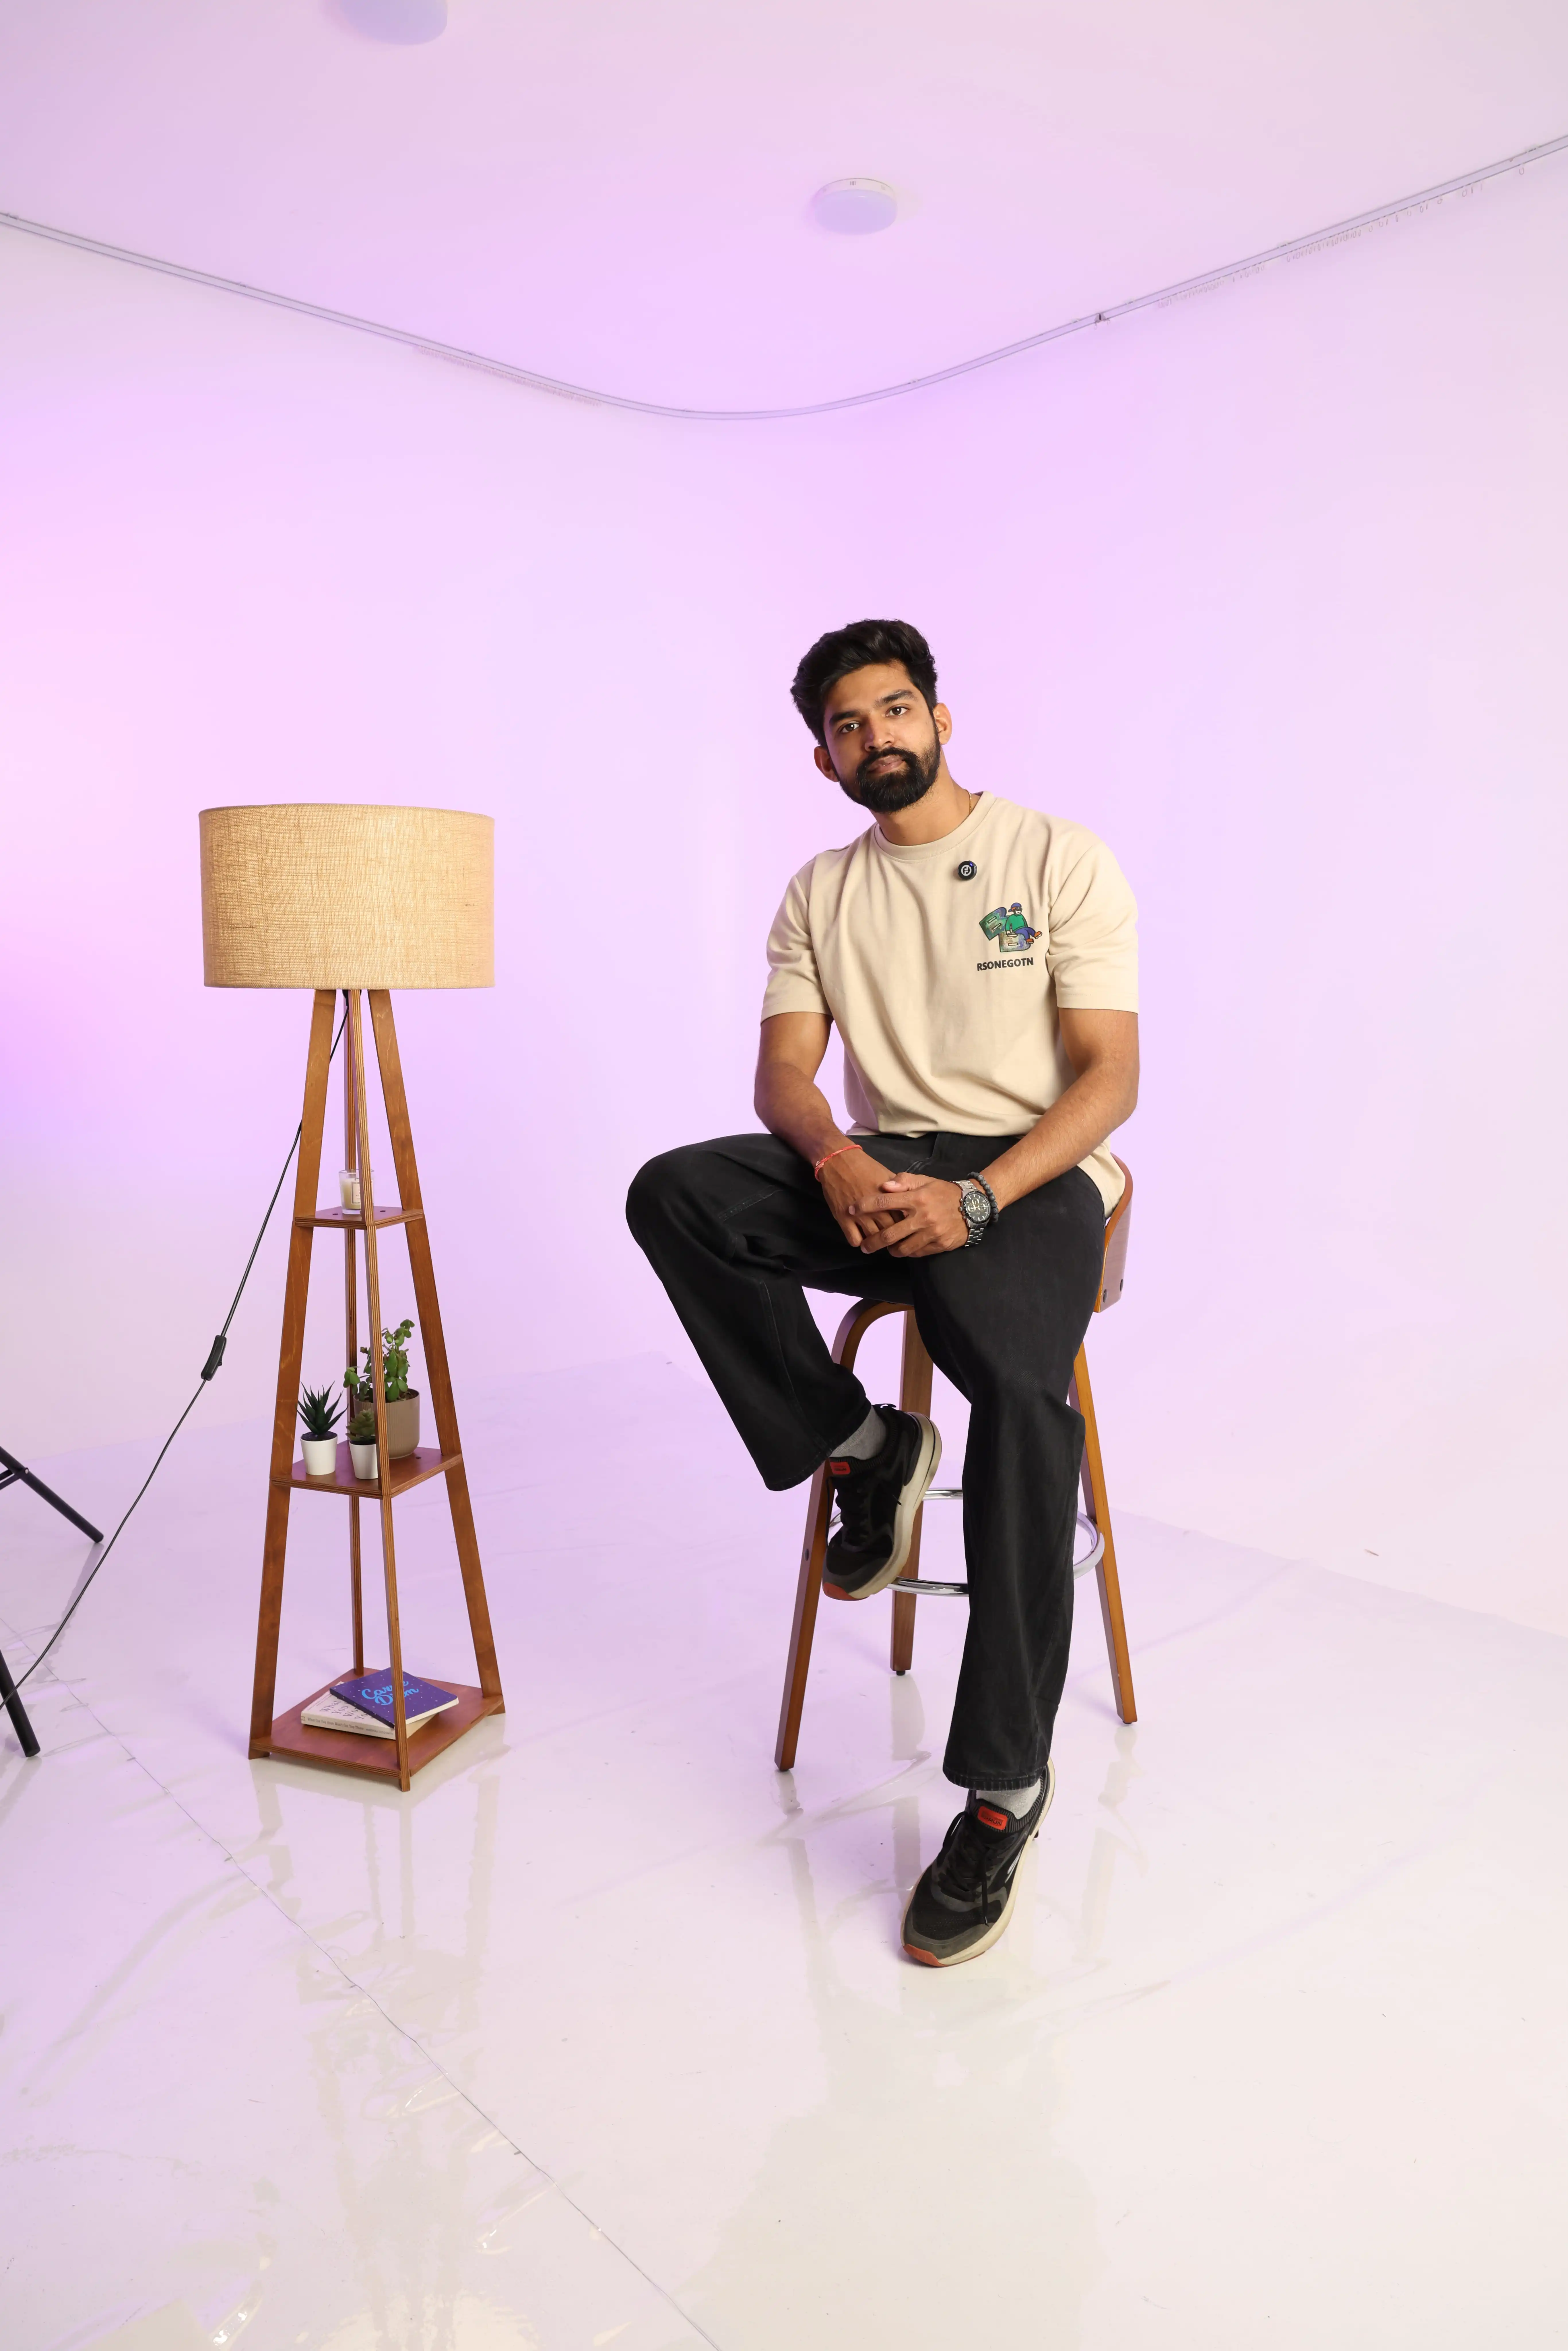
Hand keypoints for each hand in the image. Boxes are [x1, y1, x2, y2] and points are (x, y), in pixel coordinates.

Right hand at [819, 1148, 901, 1246]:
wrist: (838, 1161)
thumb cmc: (865, 1167)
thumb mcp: (887, 1175)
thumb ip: (899, 1190)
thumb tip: (910, 1202)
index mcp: (890, 1199)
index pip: (903, 1221)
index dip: (904, 1227)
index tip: (903, 1230)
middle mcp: (877, 1209)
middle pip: (890, 1233)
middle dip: (891, 1239)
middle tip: (890, 1240)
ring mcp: (860, 1215)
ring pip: (873, 1239)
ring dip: (874, 1243)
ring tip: (875, 1241)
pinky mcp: (843, 1219)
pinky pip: (854, 1240)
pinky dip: (858, 1241)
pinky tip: (860, 1236)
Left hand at [850, 1172, 969, 1256]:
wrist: (974, 1206)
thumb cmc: (943, 1192)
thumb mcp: (925, 1181)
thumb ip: (903, 1181)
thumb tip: (883, 1186)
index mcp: (916, 1198)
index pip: (883, 1202)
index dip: (864, 1206)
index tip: (851, 1209)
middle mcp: (922, 1216)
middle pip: (889, 1234)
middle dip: (872, 1242)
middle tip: (864, 1245)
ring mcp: (931, 1233)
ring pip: (902, 1248)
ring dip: (890, 1250)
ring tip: (885, 1248)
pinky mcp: (939, 1244)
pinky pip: (917, 1253)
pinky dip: (908, 1252)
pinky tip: (904, 1248)